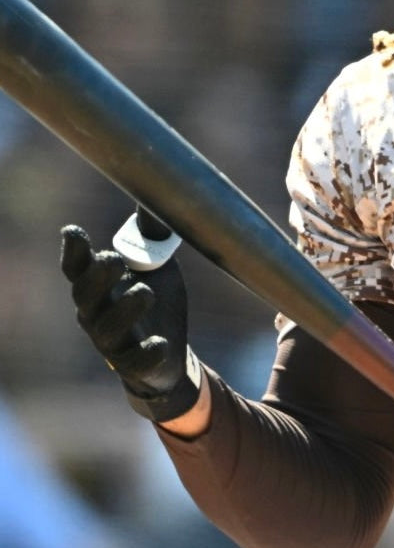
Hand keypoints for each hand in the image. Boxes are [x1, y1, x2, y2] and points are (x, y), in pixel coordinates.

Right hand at [60, 221, 200, 421]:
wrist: (166, 356)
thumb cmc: (154, 301)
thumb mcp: (157, 265)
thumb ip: (153, 233)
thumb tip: (160, 182)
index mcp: (99, 287)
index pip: (78, 269)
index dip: (73, 252)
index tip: (73, 231)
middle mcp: (97, 313)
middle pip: (86, 296)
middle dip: (97, 277)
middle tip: (113, 259)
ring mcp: (113, 342)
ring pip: (109, 328)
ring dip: (125, 309)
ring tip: (145, 292)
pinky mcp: (134, 365)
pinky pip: (135, 362)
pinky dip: (147, 353)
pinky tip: (161, 343)